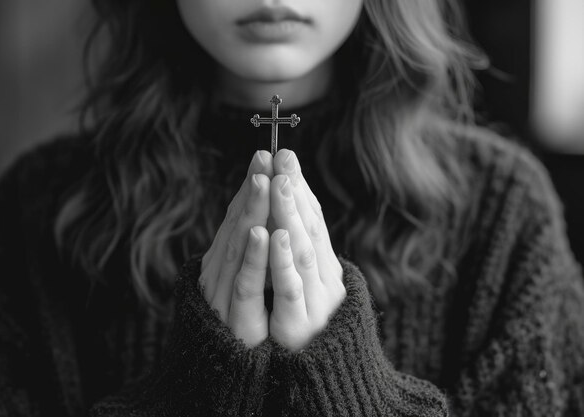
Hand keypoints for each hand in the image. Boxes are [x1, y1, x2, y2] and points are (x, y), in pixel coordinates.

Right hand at [200, 151, 272, 347]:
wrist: (219, 374)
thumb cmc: (237, 322)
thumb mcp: (242, 282)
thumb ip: (245, 252)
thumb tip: (259, 217)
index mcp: (225, 263)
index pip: (239, 218)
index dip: (251, 187)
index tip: (265, 156)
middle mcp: (220, 274)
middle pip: (237, 225)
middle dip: (252, 190)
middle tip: (264, 155)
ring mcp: (224, 295)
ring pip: (237, 247)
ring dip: (250, 212)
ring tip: (262, 180)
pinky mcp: (233, 319)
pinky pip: (243, 284)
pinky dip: (252, 257)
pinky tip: (261, 232)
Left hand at [268, 149, 345, 351]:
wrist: (328, 379)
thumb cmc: (310, 328)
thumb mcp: (307, 287)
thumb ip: (303, 256)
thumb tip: (291, 218)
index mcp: (323, 267)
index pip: (313, 221)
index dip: (299, 188)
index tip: (285, 156)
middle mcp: (323, 279)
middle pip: (309, 229)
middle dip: (296, 191)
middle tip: (284, 156)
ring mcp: (313, 301)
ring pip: (302, 252)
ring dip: (291, 215)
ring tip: (281, 183)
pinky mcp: (298, 325)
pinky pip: (290, 289)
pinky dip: (282, 262)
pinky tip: (275, 235)